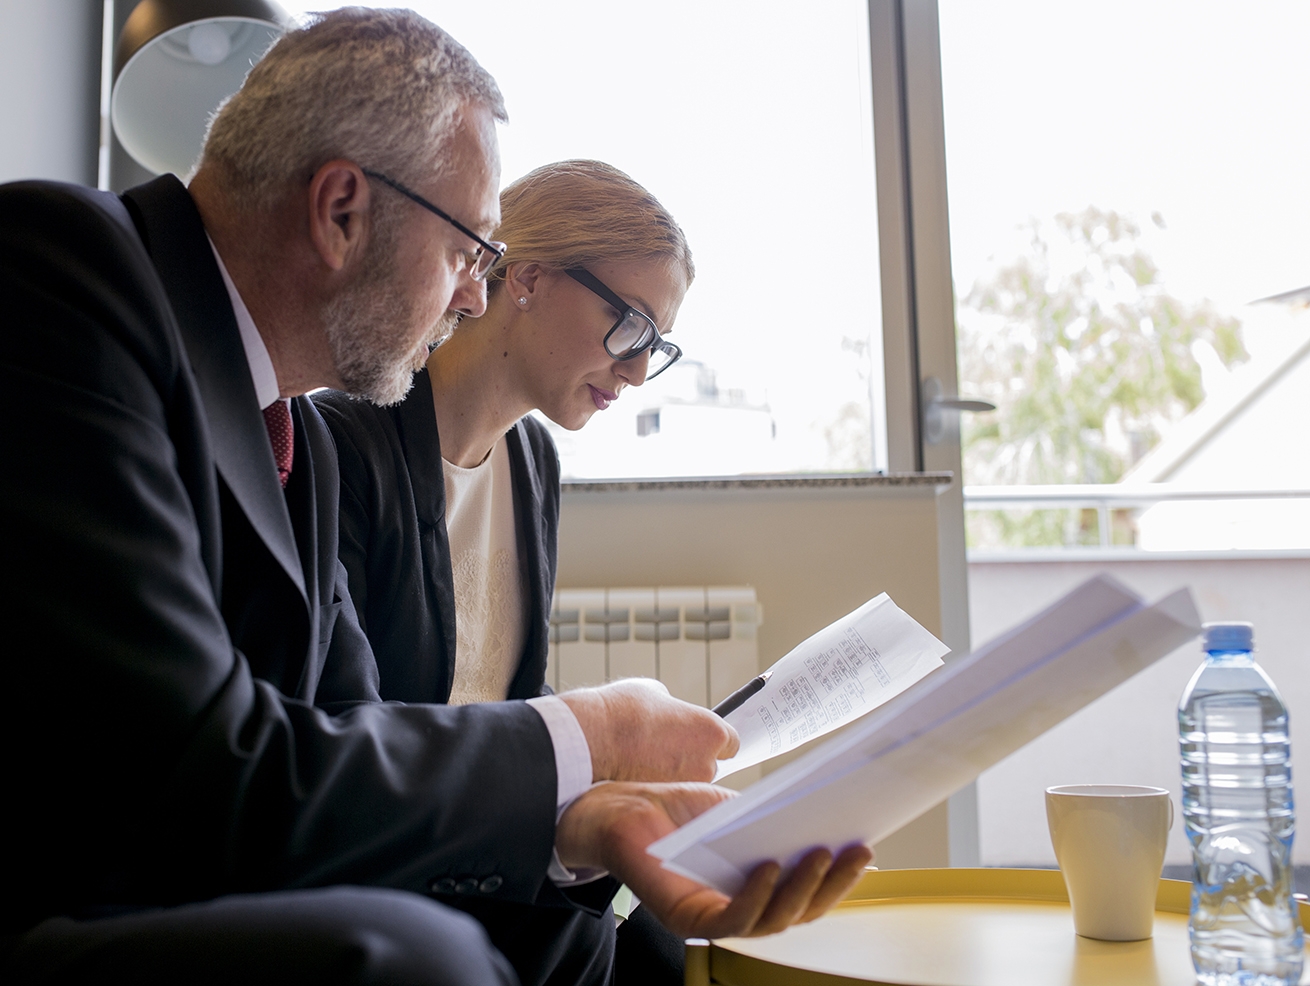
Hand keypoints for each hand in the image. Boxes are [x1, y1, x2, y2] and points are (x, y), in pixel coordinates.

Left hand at [556, 781, 872, 938]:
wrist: (619, 804)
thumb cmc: (677, 810)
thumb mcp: (738, 812)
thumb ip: (777, 823)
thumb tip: (827, 816)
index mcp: (754, 887)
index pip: (806, 894)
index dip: (839, 880)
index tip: (868, 852)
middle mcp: (736, 910)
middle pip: (798, 913)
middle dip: (833, 885)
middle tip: (858, 852)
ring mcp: (711, 918)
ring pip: (770, 922)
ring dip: (801, 891)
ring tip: (822, 856)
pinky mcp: (686, 917)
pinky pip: (729, 920)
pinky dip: (755, 897)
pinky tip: (770, 869)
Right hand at [559, 678, 738, 782]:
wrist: (593, 737)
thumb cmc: (624, 709)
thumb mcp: (656, 693)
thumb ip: (673, 708)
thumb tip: (671, 715)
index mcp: (711, 732)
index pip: (731, 743)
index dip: (713, 739)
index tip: (701, 738)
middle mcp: (706, 764)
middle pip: (709, 765)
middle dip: (692, 758)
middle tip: (665, 748)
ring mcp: (685, 788)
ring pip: (686, 783)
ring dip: (673, 775)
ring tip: (644, 760)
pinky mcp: (663, 803)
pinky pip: (666, 796)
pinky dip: (655, 786)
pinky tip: (635, 773)